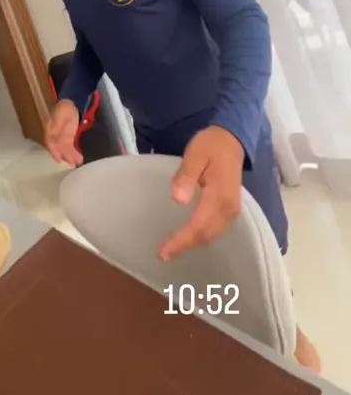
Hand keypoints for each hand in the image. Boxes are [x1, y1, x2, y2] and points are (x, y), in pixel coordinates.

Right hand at [45, 100, 82, 166]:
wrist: (71, 104)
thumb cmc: (65, 108)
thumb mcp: (61, 114)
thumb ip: (57, 126)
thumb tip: (53, 140)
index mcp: (49, 129)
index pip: (50, 142)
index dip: (54, 151)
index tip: (59, 159)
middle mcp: (53, 135)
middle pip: (58, 147)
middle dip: (64, 156)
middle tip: (72, 164)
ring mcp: (60, 137)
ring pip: (64, 149)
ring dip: (70, 157)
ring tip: (77, 163)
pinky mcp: (67, 139)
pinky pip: (69, 147)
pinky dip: (73, 153)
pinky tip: (78, 158)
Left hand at [158, 126, 244, 260]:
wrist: (232, 140)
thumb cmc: (210, 146)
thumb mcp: (194, 154)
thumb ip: (186, 176)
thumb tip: (178, 200)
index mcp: (219, 196)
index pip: (198, 225)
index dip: (181, 241)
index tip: (163, 252)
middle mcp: (229, 208)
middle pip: (206, 235)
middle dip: (185, 246)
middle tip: (162, 255)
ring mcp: (232, 210)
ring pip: (212, 235)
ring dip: (193, 244)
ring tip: (172, 250)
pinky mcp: (231, 210)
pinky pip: (216, 230)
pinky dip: (202, 237)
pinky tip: (188, 238)